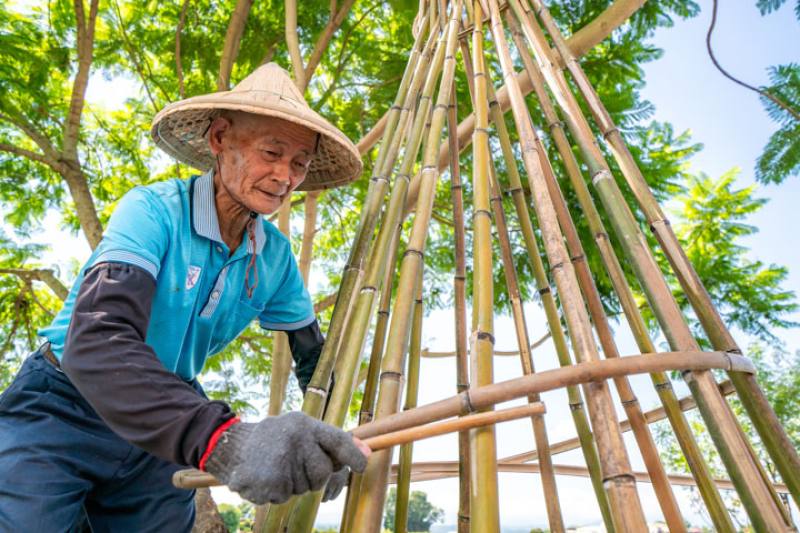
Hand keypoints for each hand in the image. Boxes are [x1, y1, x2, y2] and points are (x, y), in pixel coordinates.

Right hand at [204, 412, 369, 504]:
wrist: (232, 447)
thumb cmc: (275, 439)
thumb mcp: (301, 430)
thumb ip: (331, 442)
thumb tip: (367, 453)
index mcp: (304, 424)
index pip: (337, 440)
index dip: (353, 455)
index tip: (361, 465)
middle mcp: (295, 440)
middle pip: (323, 472)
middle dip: (314, 476)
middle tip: (295, 464)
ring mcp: (282, 461)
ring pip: (304, 487)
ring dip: (294, 483)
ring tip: (277, 467)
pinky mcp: (269, 482)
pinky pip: (285, 496)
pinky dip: (277, 491)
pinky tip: (266, 476)